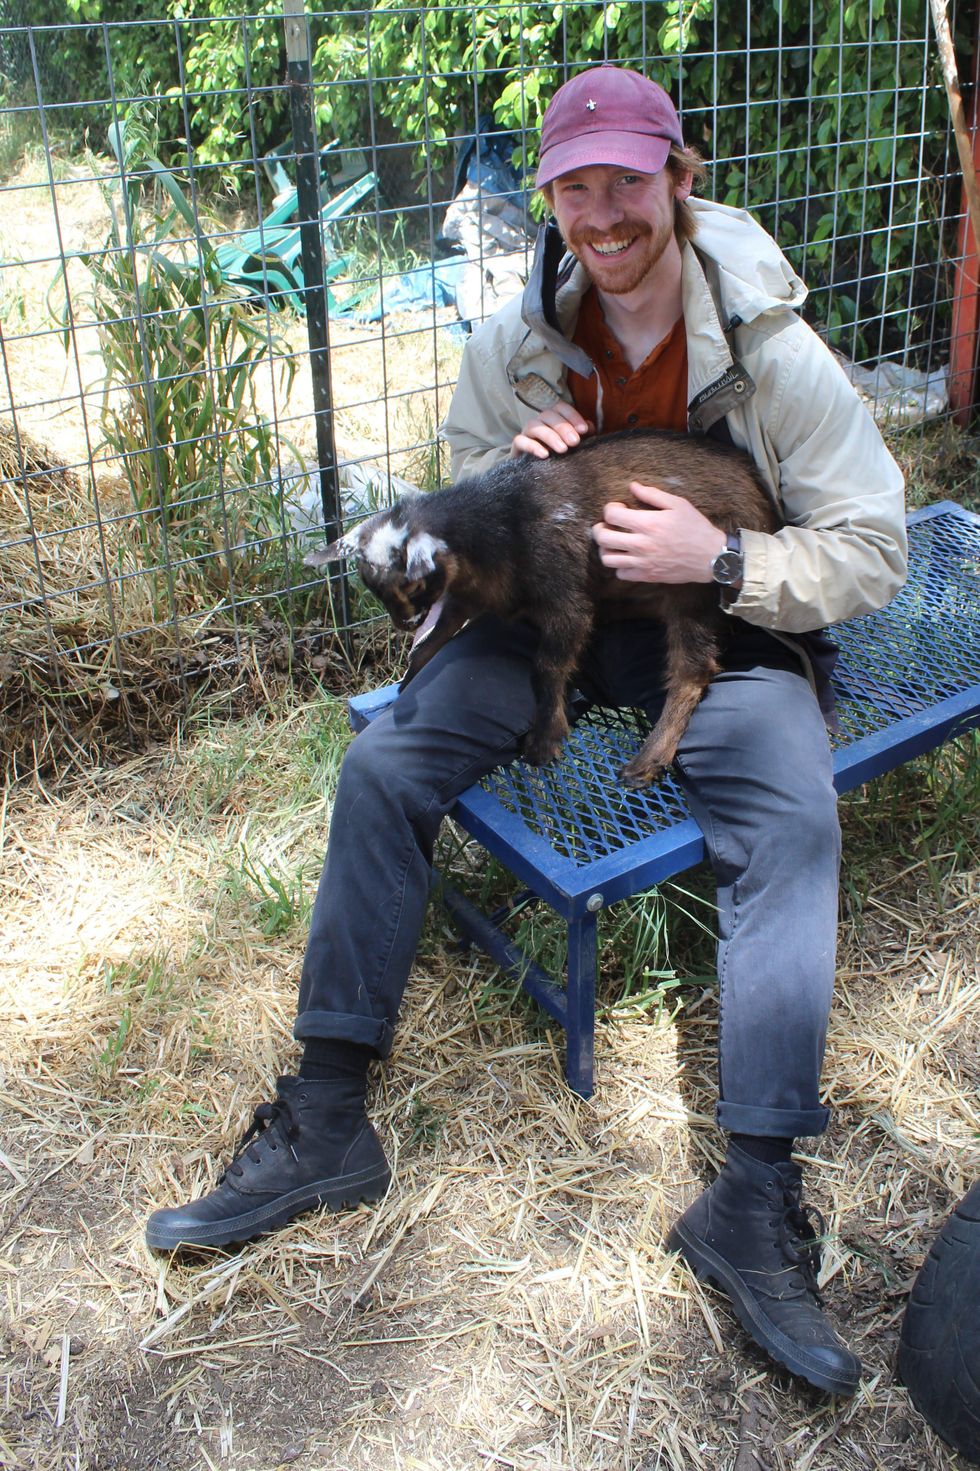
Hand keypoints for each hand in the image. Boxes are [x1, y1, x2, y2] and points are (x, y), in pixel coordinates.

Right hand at [511, 403, 594, 458]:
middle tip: (575, 442)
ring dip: (550, 436)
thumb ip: (582, 435)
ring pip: (534, 425)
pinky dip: (532, 446)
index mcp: (553, 417)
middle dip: (563, 427)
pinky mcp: (517, 447)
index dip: (573, 416)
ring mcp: (527, 433)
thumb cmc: (557, 455)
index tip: (584, 430)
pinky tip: (545, 455)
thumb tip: (590, 427)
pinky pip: (520, 441)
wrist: (535, 471)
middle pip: (548, 414)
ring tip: (563, 449)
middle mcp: (539, 421)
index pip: (561, 408)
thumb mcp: (572, 445)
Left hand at [592, 481, 727, 583]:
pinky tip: (627, 557)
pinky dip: (619, 566)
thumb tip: (632, 486)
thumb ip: (653, 495)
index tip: (619, 508)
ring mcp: (642, 562)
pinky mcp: (647, 576)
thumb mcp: (678, 504)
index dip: (610, 508)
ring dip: (606, 548)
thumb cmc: (695, 528)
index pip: (611, 515)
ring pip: (607, 558)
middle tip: (607, 525)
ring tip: (614, 542)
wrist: (711, 556)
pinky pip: (620, 574)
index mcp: (648, 523)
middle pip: (603, 538)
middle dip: (600, 529)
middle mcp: (641, 544)